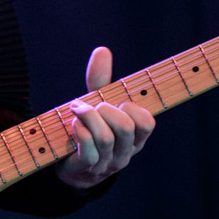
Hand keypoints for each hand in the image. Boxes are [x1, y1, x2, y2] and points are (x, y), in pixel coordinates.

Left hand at [57, 45, 155, 189]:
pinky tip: (72, 124)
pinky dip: (79, 131)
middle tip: (93, 106)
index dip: (132, 108)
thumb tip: (102, 50)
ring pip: (105, 137)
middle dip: (106, 109)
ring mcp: (107, 163)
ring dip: (88, 117)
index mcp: (135, 138)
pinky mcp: (88, 168)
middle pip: (126, 127)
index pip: (147, 122)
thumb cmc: (89, 130)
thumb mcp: (98, 104)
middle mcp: (126, 152)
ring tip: (77, 110)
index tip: (117, 102)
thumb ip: (101, 81)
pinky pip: (88, 149)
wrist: (71, 166)